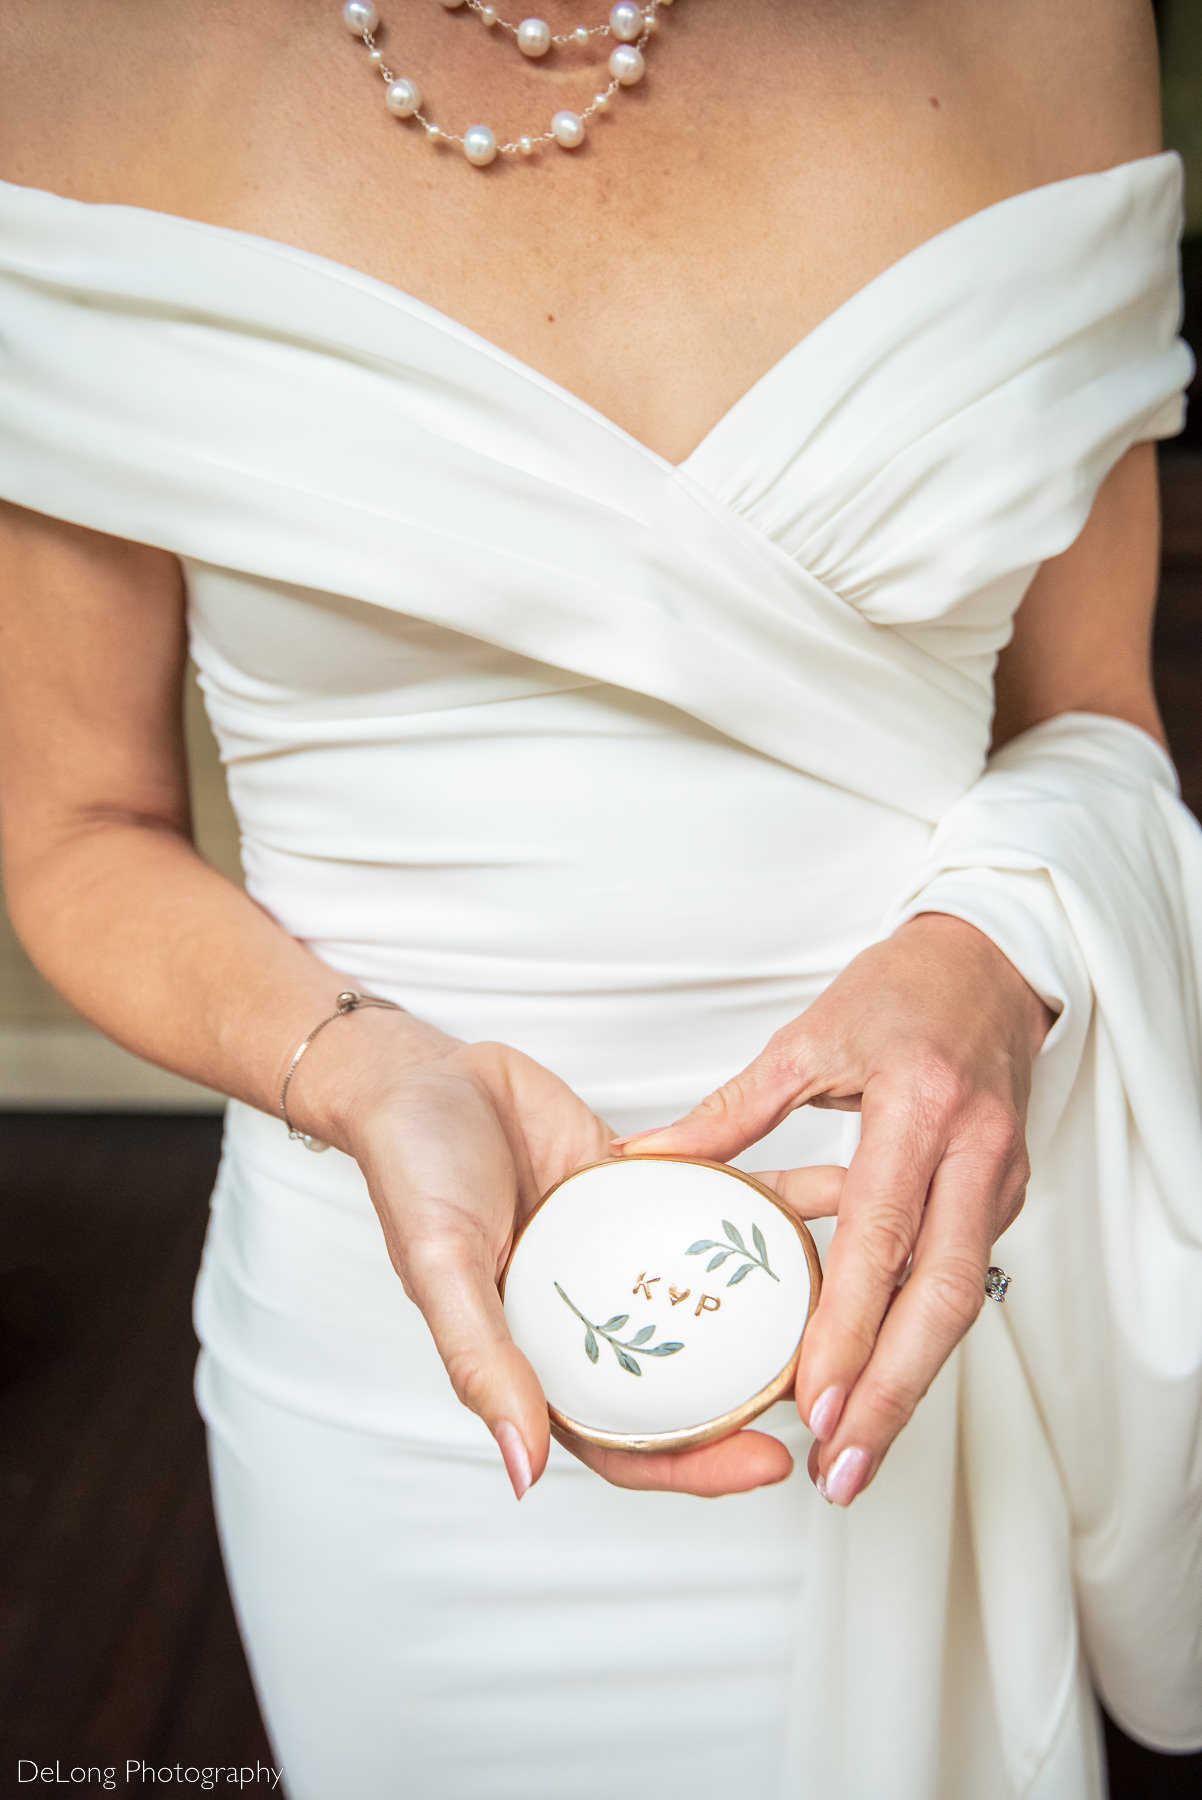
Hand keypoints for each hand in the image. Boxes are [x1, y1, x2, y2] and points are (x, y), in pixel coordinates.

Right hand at [342, 1035, 812, 1500]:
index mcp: (540, 1359)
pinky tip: (824, 1191)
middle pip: (689, 1378)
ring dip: (781, 1292)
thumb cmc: (413, 1171)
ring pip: (712, 1292)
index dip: (697, 1465)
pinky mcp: (645, 1191)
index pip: (628, 1441)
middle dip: (761, 1391)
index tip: (770, 1463)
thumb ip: (482, 1359)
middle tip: (839, 1385)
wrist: (423, 1073)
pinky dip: (761, 1202)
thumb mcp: (440, 1264)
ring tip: (861, 1286)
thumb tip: (525, 1471)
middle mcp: (592, 1321)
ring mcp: (624, 1257)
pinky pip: (713, 1205)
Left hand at [612, 914, 1053, 1505]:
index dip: (847, 1326)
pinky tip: (879, 1382)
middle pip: (941, 1299)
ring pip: (962, 1303)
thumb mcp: (807, 1041)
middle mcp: (971, 1151)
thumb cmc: (897, 992)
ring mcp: (1001, 1178)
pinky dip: (923, 1337)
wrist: (990, 962)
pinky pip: (964, 1278)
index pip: (880, 1236)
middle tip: (841, 1469)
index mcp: (916, 1105)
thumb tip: (643, 1160)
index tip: (811, 1400)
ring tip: (855, 1452)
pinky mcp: (1008, 1195)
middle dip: (891, 1395)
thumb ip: (730, 1115)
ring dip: (911, 1382)